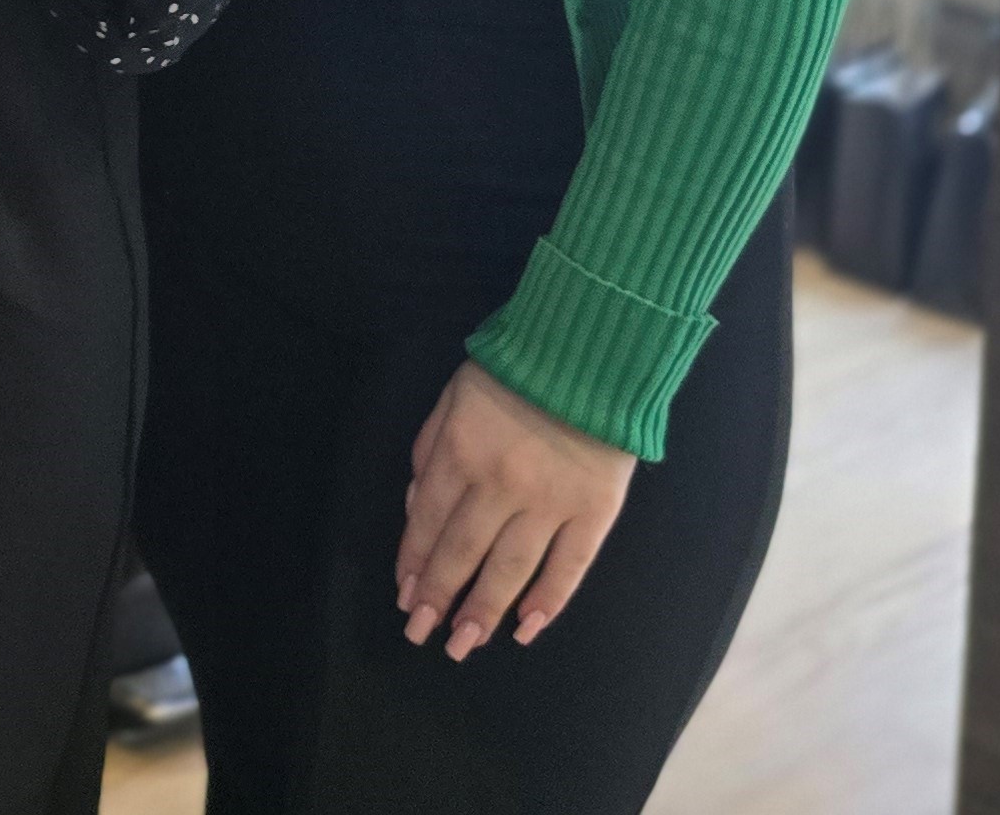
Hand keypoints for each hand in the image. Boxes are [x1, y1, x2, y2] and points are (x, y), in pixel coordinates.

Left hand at [397, 360, 635, 657]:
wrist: (590, 355)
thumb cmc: (513, 373)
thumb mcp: (451, 399)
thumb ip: (429, 452)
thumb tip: (415, 512)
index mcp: (460, 453)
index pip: (428, 522)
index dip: (415, 563)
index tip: (405, 597)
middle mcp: (500, 484)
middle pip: (463, 552)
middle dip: (439, 598)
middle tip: (423, 635)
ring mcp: (550, 501)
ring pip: (510, 568)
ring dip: (484, 610)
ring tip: (464, 643)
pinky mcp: (594, 511)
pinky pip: (570, 565)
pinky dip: (549, 600)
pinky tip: (527, 627)